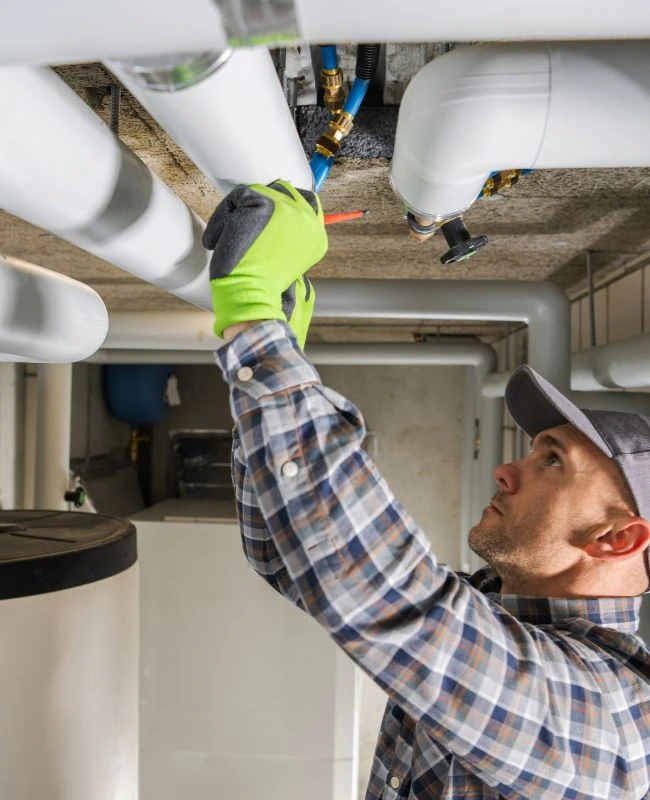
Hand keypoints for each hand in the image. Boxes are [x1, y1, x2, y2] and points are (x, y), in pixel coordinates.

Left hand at [203, 180, 326, 338]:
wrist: (253, 295)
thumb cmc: (262, 284)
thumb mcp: (283, 259)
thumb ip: (286, 235)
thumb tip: (270, 218)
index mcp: (316, 233)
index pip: (305, 200)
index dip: (280, 204)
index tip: (262, 219)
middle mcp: (307, 217)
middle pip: (279, 190)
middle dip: (257, 205)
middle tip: (241, 230)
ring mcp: (288, 208)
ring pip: (254, 194)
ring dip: (237, 216)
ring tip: (232, 243)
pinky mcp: (264, 204)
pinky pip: (235, 199)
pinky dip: (222, 220)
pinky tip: (219, 242)